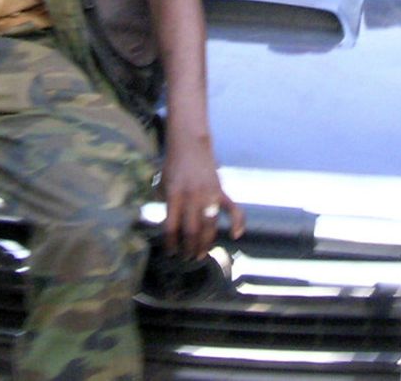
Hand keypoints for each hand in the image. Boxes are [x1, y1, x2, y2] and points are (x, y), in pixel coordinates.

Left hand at [160, 129, 242, 259]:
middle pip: (192, 231)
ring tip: (201, 254)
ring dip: (206, 243)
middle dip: (189, 248)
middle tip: (187, 258)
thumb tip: (168, 223)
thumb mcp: (162, 182)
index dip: (171, 243)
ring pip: (210, 225)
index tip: (170, 252)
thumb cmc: (173, 163)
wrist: (190, 143)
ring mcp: (208, 194)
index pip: (172, 227)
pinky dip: (237, 222)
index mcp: (174, 195)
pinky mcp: (220, 190)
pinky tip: (236, 235)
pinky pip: (233, 209)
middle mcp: (192, 197)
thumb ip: (164, 202)